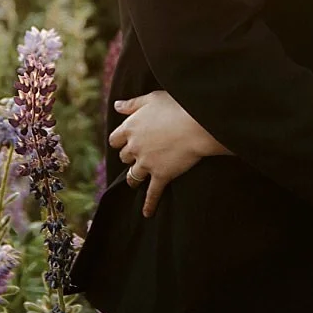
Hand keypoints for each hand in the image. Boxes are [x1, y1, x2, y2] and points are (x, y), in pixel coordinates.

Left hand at [110, 90, 226, 217]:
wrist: (197, 123)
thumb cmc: (177, 105)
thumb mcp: (152, 98)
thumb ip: (132, 104)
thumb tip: (116, 105)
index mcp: (130, 127)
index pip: (115, 139)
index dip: (120, 141)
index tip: (124, 142)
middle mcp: (135, 147)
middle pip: (124, 157)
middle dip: (129, 157)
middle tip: (137, 157)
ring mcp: (147, 163)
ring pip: (133, 176)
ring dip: (134, 178)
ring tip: (136, 181)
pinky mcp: (161, 175)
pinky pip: (152, 194)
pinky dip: (149, 204)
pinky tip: (147, 213)